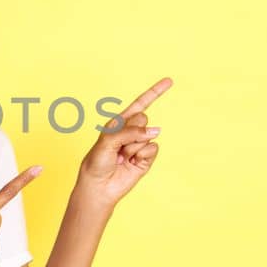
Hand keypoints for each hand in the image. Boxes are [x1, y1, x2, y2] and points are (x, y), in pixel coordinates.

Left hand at [75, 77, 172, 209]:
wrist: (99, 186)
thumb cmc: (97, 162)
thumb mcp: (107, 140)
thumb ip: (130, 132)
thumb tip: (156, 131)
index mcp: (119, 122)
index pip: (141, 104)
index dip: (155, 92)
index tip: (169, 80)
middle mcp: (131, 131)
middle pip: (143, 118)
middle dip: (132, 130)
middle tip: (119, 145)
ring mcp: (140, 144)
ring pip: (148, 135)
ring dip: (133, 146)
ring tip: (122, 157)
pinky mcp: (146, 158)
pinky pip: (152, 148)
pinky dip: (141, 155)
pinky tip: (131, 163)